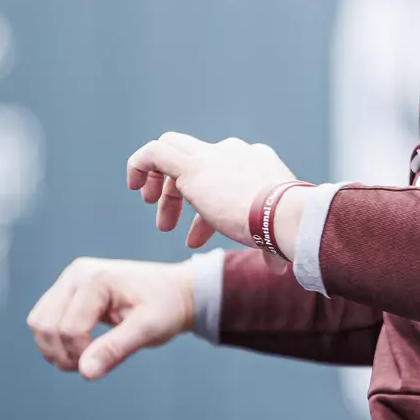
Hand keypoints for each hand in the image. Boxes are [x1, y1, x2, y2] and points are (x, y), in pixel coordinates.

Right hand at [26, 257, 193, 379]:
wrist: (173, 292)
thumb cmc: (165, 307)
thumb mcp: (149, 329)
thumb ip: (117, 349)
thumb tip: (86, 372)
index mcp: (97, 279)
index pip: (70, 328)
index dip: (81, 355)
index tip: (104, 362)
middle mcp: (76, 274)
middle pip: (46, 325)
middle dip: (63, 354)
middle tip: (92, 366)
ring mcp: (68, 280)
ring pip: (38, 323)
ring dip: (54, 349)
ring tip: (85, 359)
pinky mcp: (66, 291)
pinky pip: (44, 320)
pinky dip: (54, 341)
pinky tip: (79, 348)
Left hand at [127, 133, 296, 248]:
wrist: (284, 216)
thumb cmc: (285, 229)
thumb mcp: (274, 233)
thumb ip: (269, 245)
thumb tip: (278, 267)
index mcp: (257, 162)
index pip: (222, 176)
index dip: (205, 210)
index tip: (195, 237)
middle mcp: (235, 152)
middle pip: (195, 159)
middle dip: (178, 191)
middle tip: (169, 224)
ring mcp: (213, 156)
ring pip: (173, 151)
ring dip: (160, 186)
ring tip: (160, 221)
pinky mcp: (192, 166)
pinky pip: (155, 153)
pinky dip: (140, 165)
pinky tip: (134, 186)